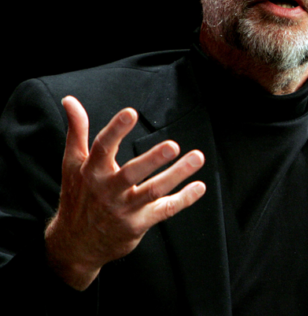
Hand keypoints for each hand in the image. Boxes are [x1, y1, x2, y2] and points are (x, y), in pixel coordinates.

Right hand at [44, 96, 205, 289]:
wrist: (74, 244)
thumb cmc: (78, 197)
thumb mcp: (72, 164)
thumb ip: (77, 131)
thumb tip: (71, 101)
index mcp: (91, 172)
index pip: (103, 148)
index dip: (115, 130)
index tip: (131, 113)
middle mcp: (107, 190)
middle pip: (131, 173)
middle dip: (153, 159)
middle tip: (173, 145)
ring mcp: (123, 209)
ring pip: (153, 191)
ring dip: (177, 175)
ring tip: (197, 157)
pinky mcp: (137, 224)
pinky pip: (164, 210)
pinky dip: (183, 199)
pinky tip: (199, 186)